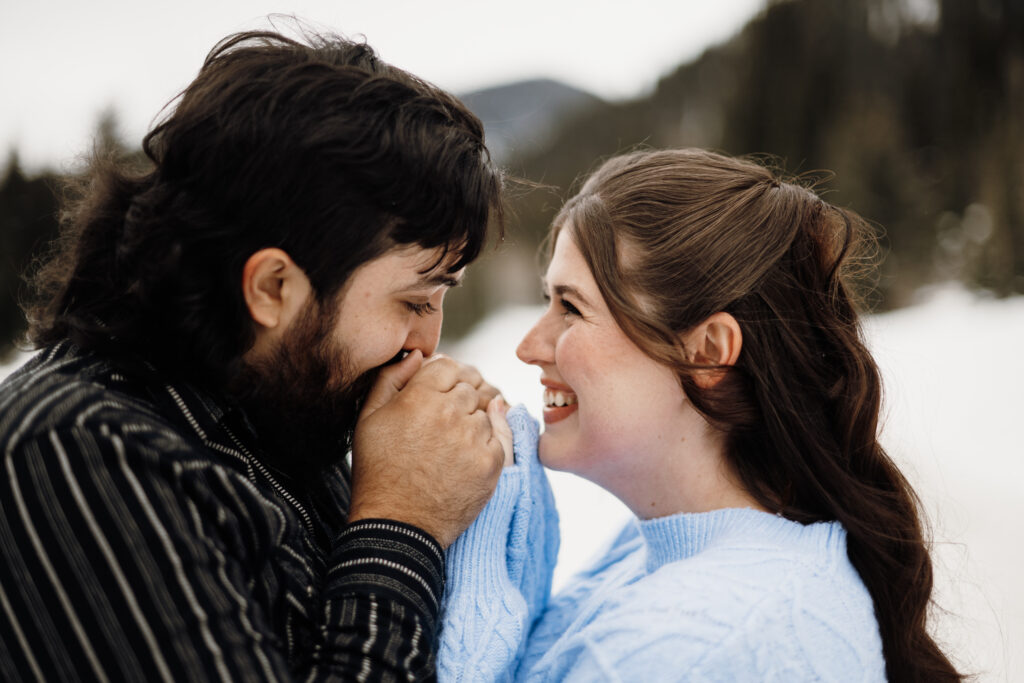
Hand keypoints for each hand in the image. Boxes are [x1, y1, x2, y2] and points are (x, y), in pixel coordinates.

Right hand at [349, 352, 509, 547]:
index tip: (442, 390)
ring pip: (486, 410)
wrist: (397, 526)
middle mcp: (450, 413)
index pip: (450, 365)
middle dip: (462, 396)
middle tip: (448, 419)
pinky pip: (500, 436)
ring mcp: (473, 438)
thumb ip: (391, 378)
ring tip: (453, 442)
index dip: (448, 375)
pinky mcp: (492, 463)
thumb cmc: (378, 471)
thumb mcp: (368, 418)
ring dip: (475, 419)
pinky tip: (466, 455)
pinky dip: (488, 441)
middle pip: (471, 386)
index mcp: (419, 397)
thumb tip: (417, 356)